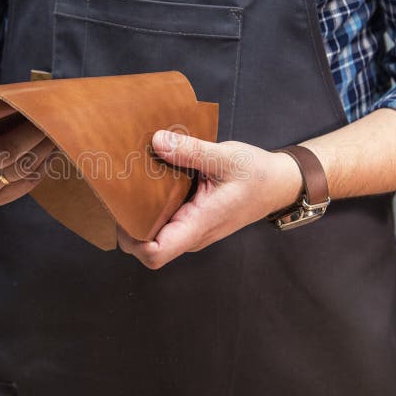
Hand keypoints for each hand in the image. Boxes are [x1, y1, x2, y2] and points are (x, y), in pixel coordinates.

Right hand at [0, 90, 55, 205]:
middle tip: (53, 119)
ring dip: (44, 149)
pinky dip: (42, 167)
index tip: (26, 97)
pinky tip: (50, 154)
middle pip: (5, 150)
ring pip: (19, 169)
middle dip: (35, 132)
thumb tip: (34, 99)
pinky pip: (24, 185)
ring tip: (55, 134)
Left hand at [117, 130, 302, 268]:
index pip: (155, 254)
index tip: (121, 211)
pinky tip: (146, 181)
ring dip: (136, 214)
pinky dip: (150, 205)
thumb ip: (191, 151)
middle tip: (117, 191)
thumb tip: (157, 141)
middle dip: (126, 224)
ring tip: (128, 183)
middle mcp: (190, 233)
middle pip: (144, 245)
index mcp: (198, 226)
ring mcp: (189, 227)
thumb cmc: (257, 175)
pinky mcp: (189, 217)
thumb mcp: (226, 157)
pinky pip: (161, 220)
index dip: (132, 240)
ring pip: (151, 233)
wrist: (278, 183)